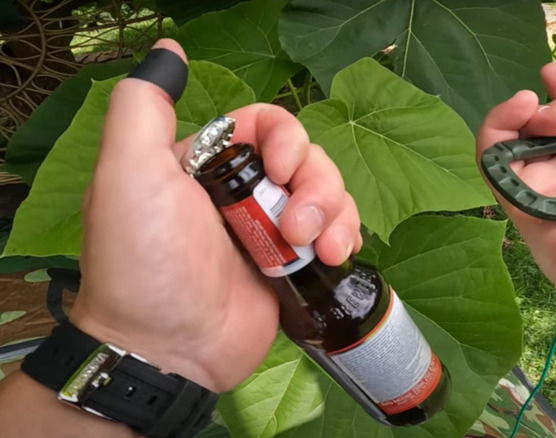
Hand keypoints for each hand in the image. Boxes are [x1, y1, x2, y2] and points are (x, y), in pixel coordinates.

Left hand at [69, 39, 361, 391]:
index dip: (286, 138)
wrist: (167, 348)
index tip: (281, 168)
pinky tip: (334, 256)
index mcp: (209, 165)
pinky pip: (338, 233)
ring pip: (330, 195)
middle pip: (308, 159)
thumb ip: (145, 106)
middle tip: (295, 227)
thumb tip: (171, 48)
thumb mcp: (127, 173)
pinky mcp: (295, 267)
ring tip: (316, 252)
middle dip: (316, 186)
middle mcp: (243, 193)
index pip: (267, 125)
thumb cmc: (144, 258)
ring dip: (335, 215)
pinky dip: (345, 237)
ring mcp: (273, 232)